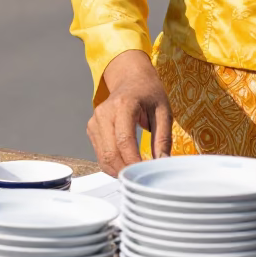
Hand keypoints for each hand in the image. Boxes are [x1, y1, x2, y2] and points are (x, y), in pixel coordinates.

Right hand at [87, 49, 172, 173]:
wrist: (131, 78)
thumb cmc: (148, 93)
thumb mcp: (163, 111)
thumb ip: (163, 138)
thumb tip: (163, 163)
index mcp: (124, 105)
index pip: (124, 140)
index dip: (133, 161)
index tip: (145, 173)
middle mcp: (105, 112)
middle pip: (110, 152)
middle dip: (126, 170)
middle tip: (142, 178)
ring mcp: (95, 121)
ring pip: (103, 157)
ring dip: (118, 170)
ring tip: (135, 173)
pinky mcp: (92, 128)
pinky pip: (100, 154)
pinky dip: (112, 165)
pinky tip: (126, 164)